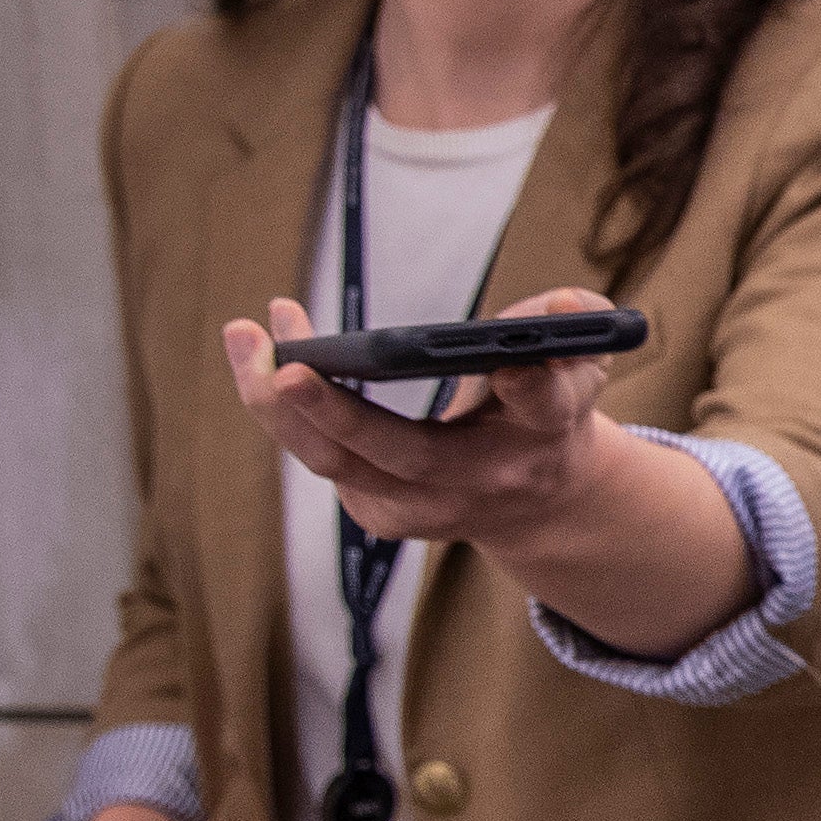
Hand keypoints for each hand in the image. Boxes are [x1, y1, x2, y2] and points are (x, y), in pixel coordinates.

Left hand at [223, 290, 634, 556]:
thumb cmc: (546, 409)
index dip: (529, 385)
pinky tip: (262, 355)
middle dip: (336, 411)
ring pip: (337, 461)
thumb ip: (573, 328)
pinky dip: (283, 407)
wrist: (535, 501)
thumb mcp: (576, 363)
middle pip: (401, 453)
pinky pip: (321, 458)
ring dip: (278, 401)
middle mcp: (483, 482)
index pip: (541, 407)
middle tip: (286, 367)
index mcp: (544, 433)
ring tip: (245, 337)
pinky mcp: (381, 513)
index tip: (511, 367)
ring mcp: (425, 509)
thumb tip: (567, 306)